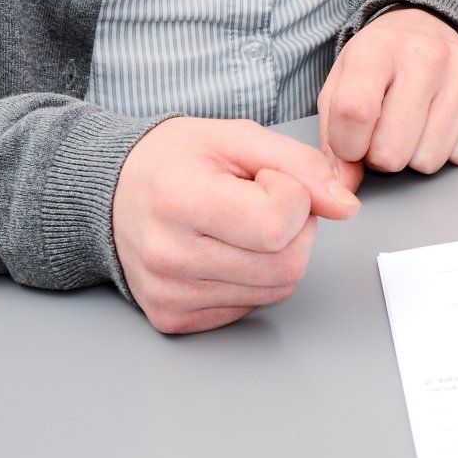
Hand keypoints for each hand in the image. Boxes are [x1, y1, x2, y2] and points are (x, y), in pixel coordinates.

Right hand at [111, 116, 360, 335]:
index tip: (265, 179)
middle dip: (293, 230)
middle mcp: (169, 256)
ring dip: (276, 254)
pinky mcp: (172, 319)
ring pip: (276, 290)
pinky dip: (253, 278)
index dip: (291, 195)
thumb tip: (346, 206)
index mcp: (179, 200)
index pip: (278, 223)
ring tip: (240, 224)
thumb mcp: (237, 138)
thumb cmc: (172, 160)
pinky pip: (250, 306)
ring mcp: (169, 295)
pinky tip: (224, 250)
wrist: (110, 194)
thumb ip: (300, 166)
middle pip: (286, 266)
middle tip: (260, 202)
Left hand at [317, 8, 457, 173]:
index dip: (347, 145)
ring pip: (429, 160)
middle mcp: (425, 53)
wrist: (426, 28)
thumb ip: (332, 141)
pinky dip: (450, 149)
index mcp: (377, 48)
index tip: (351, 142)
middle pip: (392, 151)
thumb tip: (343, 190)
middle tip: (387, 128)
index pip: (355, 113)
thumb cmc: (380, 66)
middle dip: (382, 154)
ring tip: (415, 122)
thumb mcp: (339, 89)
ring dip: (416, 154)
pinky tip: (443, 120)